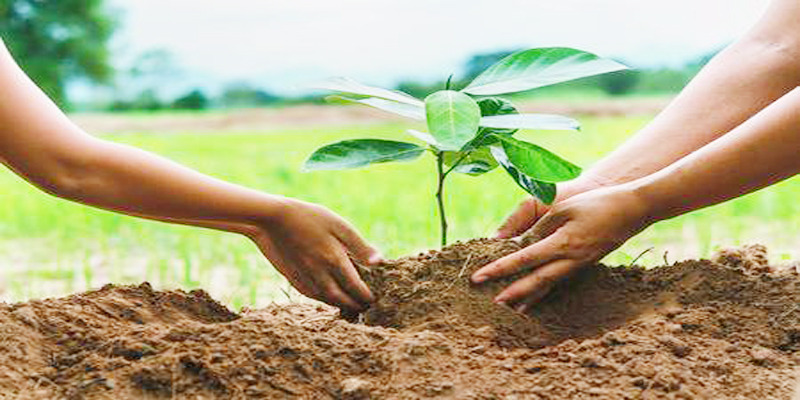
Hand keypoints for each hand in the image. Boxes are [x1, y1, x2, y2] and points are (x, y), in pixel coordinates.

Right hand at [246, 198, 381, 311]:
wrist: (272, 219)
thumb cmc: (310, 217)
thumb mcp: (340, 226)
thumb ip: (360, 246)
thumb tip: (379, 262)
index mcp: (334, 260)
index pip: (355, 287)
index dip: (366, 297)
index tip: (373, 301)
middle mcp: (320, 273)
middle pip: (341, 298)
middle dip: (354, 305)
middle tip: (364, 308)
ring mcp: (305, 277)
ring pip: (325, 299)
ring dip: (339, 305)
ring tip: (349, 306)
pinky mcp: (293, 277)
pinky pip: (311, 295)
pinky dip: (322, 299)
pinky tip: (328, 297)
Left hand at [473, 184, 651, 311]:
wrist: (633, 210)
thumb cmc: (597, 203)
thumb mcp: (564, 207)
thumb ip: (541, 226)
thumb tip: (521, 244)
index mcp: (563, 242)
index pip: (524, 259)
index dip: (500, 268)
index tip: (479, 276)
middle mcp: (571, 259)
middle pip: (537, 280)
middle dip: (513, 293)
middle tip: (492, 303)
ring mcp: (580, 264)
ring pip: (549, 285)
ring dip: (529, 297)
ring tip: (511, 310)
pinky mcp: (584, 264)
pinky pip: (559, 281)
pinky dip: (544, 291)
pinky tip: (535, 299)